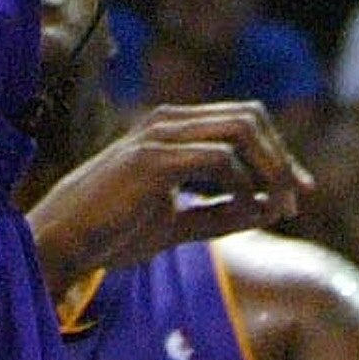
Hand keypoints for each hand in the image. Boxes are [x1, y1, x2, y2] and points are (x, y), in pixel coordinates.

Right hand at [32, 98, 311, 280]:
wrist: (60, 243)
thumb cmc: (112, 232)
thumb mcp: (175, 224)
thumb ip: (218, 215)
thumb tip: (268, 210)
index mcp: (173, 128)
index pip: (243, 120)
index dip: (278, 152)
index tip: (298, 193)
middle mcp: (169, 121)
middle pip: (249, 116)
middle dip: (280, 157)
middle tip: (296, 200)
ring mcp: (160, 135)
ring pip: (240, 129)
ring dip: (270, 167)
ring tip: (279, 206)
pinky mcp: (152, 159)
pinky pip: (217, 158)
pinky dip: (242, 183)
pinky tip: (246, 209)